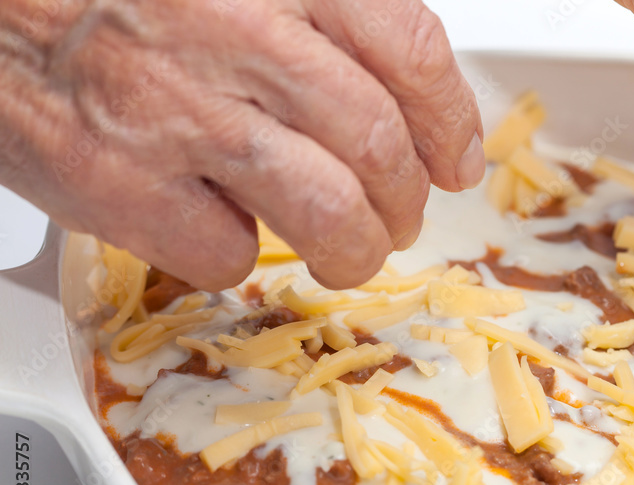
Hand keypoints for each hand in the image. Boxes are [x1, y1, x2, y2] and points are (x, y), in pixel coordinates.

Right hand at [0, 0, 483, 289]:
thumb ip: (312, 16)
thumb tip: (401, 85)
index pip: (408, 48)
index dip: (451, 118)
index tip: (458, 158)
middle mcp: (231, 31)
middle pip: (379, 145)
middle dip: (407, 201)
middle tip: (401, 215)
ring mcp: (177, 114)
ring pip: (327, 212)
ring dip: (356, 249)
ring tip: (349, 251)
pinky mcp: (121, 187)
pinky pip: (227, 255)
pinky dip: (240, 258)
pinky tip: (224, 230)